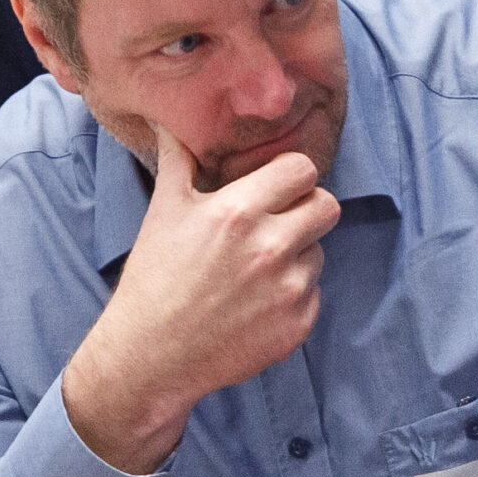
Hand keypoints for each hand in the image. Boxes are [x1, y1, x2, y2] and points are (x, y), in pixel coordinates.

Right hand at [61, 122, 338, 472]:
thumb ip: (178, 159)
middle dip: (305, 211)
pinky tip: (255, 305)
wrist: (150, 357)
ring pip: (319, 253)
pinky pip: (313, 294)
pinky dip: (291, 297)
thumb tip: (168, 119)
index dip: (290, 178)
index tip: (275, 190)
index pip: (302, 169)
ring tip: (253, 273)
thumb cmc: (154, 279)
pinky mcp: (297, 325)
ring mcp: (288, 288)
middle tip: (277, 226)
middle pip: (327, 206)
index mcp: (239, 210)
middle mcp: (270, 246)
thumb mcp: (163, 212)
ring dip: (296, 257)